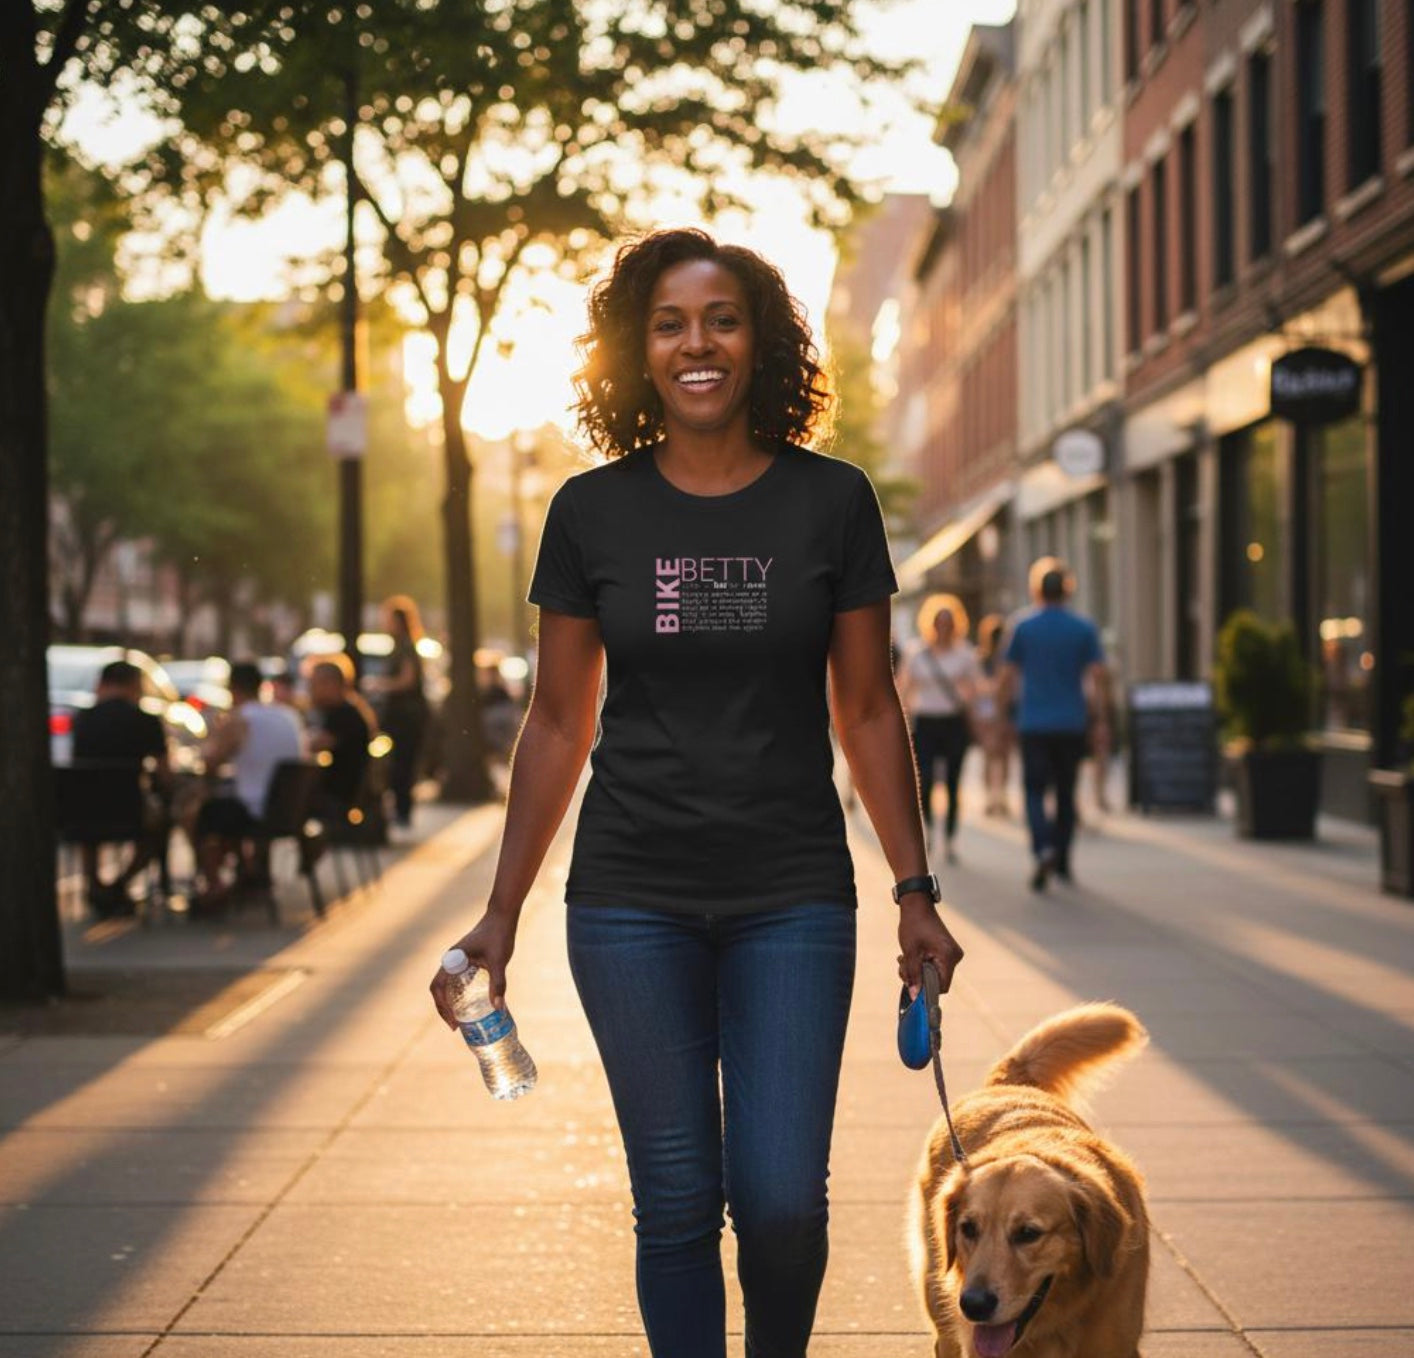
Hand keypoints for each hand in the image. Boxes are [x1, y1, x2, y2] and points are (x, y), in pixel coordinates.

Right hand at [429, 909, 517, 1027]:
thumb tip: (498, 1009)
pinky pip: (457, 978)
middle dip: (444, 1009)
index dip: (442, 1008)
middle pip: (439, 989)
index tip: (454, 1023)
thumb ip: (498, 984)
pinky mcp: (467, 958)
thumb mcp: (498, 961)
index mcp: (452, 959)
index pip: (438, 988)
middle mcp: (451, 959)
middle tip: (456, 1026)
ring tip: (461, 1018)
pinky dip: (459, 992)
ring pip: (447, 984)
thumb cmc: (499, 934)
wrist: (503, 914)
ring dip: (450, 1001)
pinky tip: (472, 1001)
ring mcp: (458, 958)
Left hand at [897, 897, 963, 999]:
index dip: (925, 989)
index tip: (911, 983)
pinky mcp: (946, 951)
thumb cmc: (914, 925)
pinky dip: (922, 964)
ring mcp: (951, 953)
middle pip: (937, 980)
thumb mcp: (910, 953)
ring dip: (917, 970)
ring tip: (904, 959)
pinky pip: (935, 965)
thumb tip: (914, 995)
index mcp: (949, 957)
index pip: (941, 986)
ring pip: (934, 973)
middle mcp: (954, 956)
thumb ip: (913, 975)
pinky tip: (912, 956)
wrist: (917, 905)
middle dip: (918, 977)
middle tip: (903, 967)